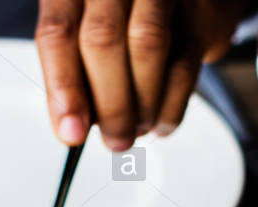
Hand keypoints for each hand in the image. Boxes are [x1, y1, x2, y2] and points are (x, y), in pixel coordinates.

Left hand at [35, 0, 256, 149]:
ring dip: (142, 104)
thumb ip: (76, 70)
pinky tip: (160, 123)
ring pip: (146, 46)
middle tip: (114, 141)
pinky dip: (172, 104)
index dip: (63, 87)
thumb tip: (73, 127)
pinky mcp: (198, 7)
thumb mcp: (86, 31)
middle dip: (109, 103)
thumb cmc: (123, 15)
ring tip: (136, 131)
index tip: (71, 133)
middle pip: (103, 39)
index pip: (59, 32)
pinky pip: (185, 60)